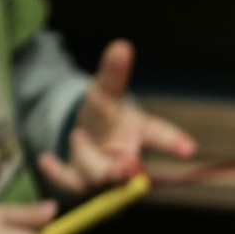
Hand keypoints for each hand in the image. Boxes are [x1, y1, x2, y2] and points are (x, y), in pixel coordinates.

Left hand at [38, 40, 196, 195]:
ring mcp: (107, 178)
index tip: (189, 148)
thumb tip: (121, 46)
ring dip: (85, 157)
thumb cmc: (105, 116)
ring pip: (97, 178)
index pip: (160, 137)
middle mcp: (128, 161)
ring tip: (78, 136)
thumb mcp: (105, 91)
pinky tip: (46, 159)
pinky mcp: (83, 187)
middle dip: (124, 172)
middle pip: (128, 171)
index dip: (174, 142)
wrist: (87, 139)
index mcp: (140, 134)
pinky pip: (71, 186)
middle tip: (123, 166)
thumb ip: (113, 74)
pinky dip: (57, 174)